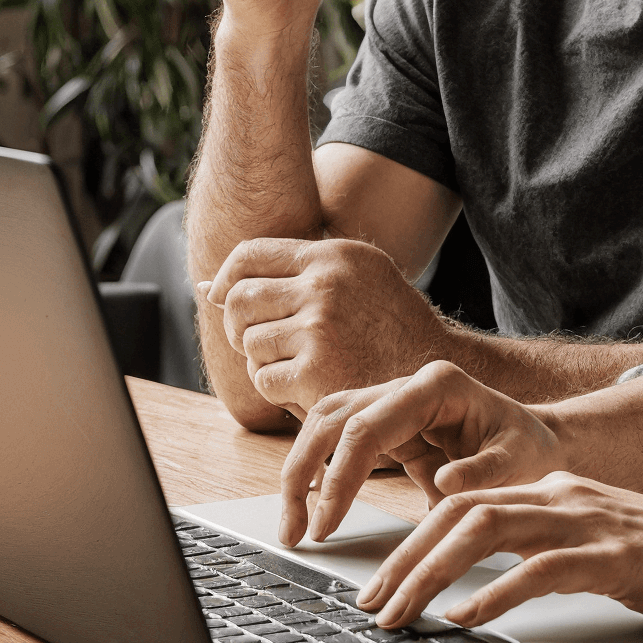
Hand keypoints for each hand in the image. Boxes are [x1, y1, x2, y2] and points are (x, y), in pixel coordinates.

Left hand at [203, 236, 450, 414]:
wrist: (435, 372)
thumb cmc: (389, 326)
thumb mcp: (357, 278)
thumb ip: (292, 274)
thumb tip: (207, 286)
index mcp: (334, 255)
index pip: (251, 254)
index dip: (227, 278)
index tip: (224, 299)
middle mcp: (326, 284)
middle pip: (240, 299)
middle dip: (238, 325)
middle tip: (263, 342)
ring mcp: (320, 327)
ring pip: (249, 342)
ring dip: (263, 359)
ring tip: (297, 364)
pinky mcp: (317, 370)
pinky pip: (263, 378)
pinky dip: (277, 388)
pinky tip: (306, 386)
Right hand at [279, 361, 568, 543]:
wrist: (539, 440)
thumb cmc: (529, 448)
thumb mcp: (519, 462)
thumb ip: (483, 472)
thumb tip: (445, 482)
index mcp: (437, 386)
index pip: (367, 426)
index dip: (339, 477)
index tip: (326, 525)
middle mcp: (407, 386)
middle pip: (332, 418)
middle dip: (303, 474)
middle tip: (293, 532)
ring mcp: (394, 401)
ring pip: (325, 424)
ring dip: (302, 472)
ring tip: (293, 527)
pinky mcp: (388, 425)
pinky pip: (340, 441)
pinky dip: (320, 472)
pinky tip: (311, 508)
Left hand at [360, 472, 642, 634]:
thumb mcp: (600, 547)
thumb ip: (547, 552)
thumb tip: (481, 586)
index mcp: (559, 491)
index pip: (465, 504)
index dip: (414, 543)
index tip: (380, 585)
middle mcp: (567, 496)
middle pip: (461, 512)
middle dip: (406, 560)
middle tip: (370, 607)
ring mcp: (593, 522)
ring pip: (488, 530)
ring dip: (433, 574)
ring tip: (402, 613)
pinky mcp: (620, 556)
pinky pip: (543, 568)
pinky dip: (498, 592)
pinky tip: (468, 618)